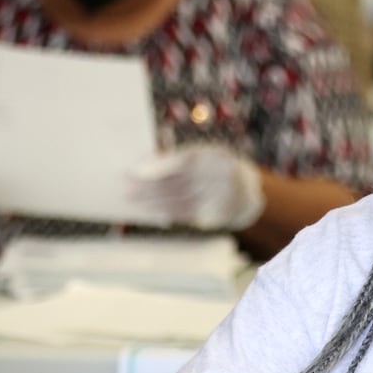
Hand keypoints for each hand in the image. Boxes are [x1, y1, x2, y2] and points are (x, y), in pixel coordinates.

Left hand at [127, 144, 265, 230]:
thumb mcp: (202, 155)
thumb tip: (142, 163)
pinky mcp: (215, 217)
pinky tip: (150, 210)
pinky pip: (185, 215)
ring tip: (132, 200)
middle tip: (126, 186)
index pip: (183, 161)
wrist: (246, 192)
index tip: (135, 169)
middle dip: (149, 186)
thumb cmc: (214, 167)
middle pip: (178, 183)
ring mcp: (220, 199)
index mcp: (216, 155)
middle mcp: (221, 177)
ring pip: (179, 201)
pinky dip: (165, 212)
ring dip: (152, 202)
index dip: (158, 166)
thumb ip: (177, 157)